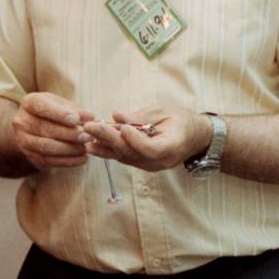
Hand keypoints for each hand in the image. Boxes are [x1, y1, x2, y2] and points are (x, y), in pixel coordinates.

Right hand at [12, 92, 95, 170]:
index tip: (76, 119)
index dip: (59, 114)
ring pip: (46, 146)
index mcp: (29, 103)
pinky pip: (49, 161)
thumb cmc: (52, 113)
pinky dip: (68, 161)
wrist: (34, 129)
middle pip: (44, 128)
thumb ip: (76, 110)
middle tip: (87, 136)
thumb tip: (90, 117)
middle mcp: (21, 122)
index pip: (41, 107)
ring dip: (69, 148)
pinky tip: (82, 158)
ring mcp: (23, 141)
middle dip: (68, 134)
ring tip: (85, 147)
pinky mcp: (30, 157)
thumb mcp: (62, 105)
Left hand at [79, 108, 213, 172]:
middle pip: (131, 153)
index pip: (150, 148)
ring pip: (123, 157)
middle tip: (88, 128)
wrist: (194, 138)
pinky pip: (123, 157)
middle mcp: (159, 161)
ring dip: (102, 147)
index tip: (121, 127)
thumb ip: (141, 117)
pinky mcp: (141, 164)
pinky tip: (92, 142)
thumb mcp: (164, 112)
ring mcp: (150, 166)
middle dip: (108, 139)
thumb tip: (116, 116)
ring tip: (84, 136)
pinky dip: (107, 149)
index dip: (135, 139)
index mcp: (171, 147)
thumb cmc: (181, 121)